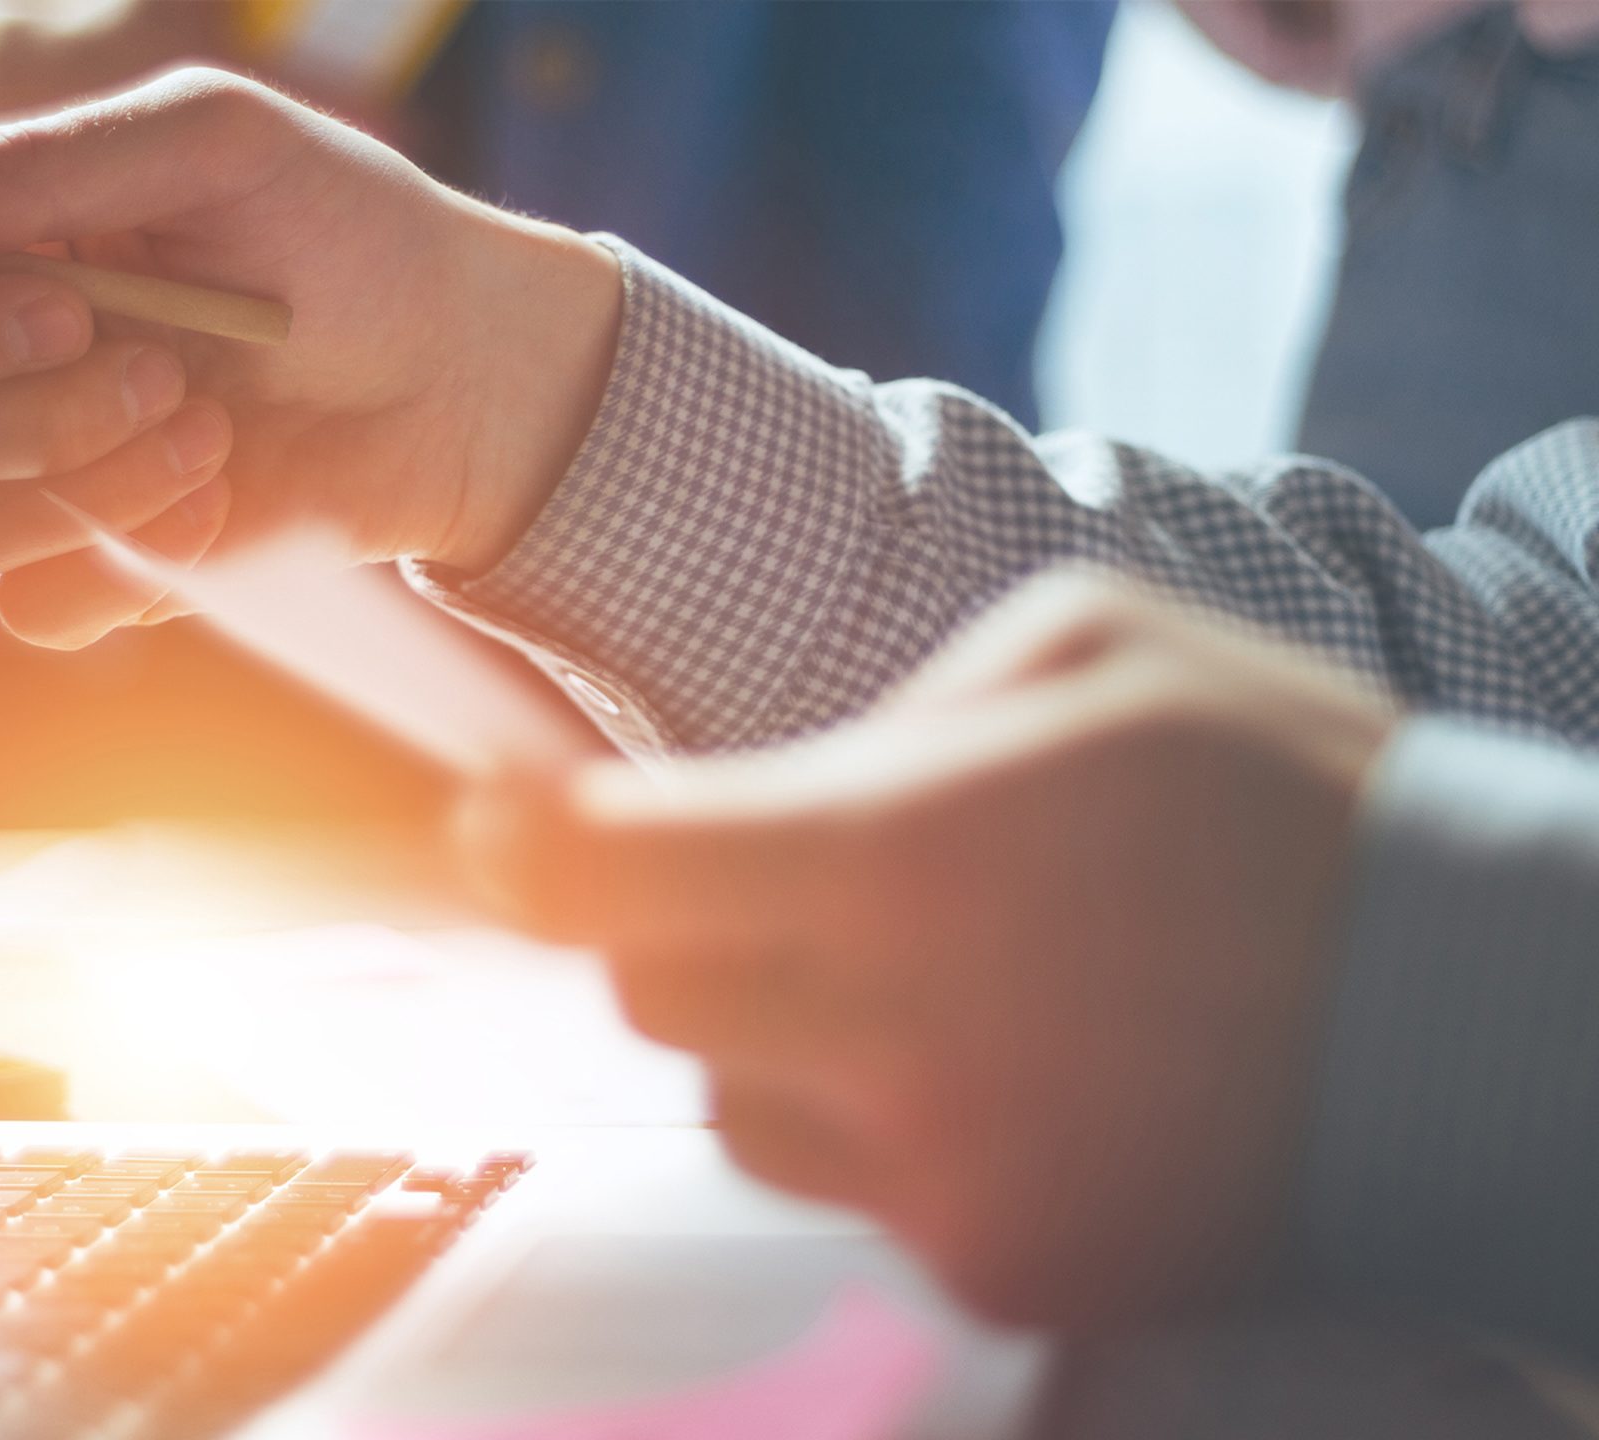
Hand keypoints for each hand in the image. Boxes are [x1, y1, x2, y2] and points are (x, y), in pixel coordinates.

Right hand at [0, 68, 622, 646]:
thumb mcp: (213, 147)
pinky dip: (125, 560)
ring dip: (82, 483)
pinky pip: (32, 607)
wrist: (464, 372)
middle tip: (164, 367)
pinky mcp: (108, 571)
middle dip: (22, 409)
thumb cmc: (350, 234)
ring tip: (210, 432)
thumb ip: (44, 166)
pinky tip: (219, 503)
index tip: (65, 301)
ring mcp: (47, 481)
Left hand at [463, 572, 1397, 1327]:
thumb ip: (872, 716)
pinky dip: (890, 1125)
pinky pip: (857, 1191)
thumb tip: (725, 789)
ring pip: (738, 1108)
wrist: (1475, 1015)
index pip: (603, 879)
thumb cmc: (1278, 796)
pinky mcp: (999, 1269)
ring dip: (781, 1036)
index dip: (520, 848)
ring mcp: (945, 1177)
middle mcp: (896, 1038)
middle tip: (778, 881)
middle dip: (676, 932)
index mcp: (897, 858)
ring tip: (939, 978)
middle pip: (649, 1005)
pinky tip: (1019, 1068)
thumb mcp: (1078, 654)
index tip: (500, 820)